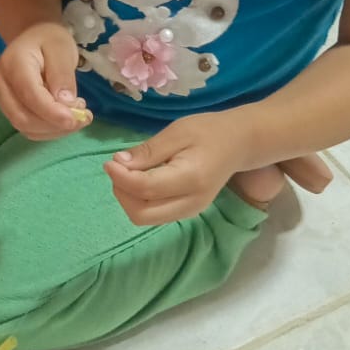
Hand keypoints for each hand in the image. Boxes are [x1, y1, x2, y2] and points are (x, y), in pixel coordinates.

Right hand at [0, 22, 91, 141]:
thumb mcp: (61, 49)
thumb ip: (62, 75)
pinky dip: (49, 130)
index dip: (52, 112)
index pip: (29, 95)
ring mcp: (2, 98)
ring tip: (77, 115)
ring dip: (54, 129)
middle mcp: (0, 83)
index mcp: (12, 63)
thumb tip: (65, 104)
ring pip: (25, 127)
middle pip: (23, 117)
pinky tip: (64, 118)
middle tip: (83, 117)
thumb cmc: (49, 40)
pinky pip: (28, 129)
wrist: (35, 39)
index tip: (76, 119)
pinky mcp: (9, 109)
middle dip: (55, 124)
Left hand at [104, 111, 253, 225]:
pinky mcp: (186, 212)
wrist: (239, 144)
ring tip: (128, 171)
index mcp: (191, 179)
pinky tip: (140, 179)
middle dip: (121, 193)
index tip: (109, 161)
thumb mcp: (177, 132)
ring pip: (145, 218)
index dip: (120, 178)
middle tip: (117, 167)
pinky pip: (153, 214)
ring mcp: (190, 211)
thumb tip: (118, 164)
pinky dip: (139, 200)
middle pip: (141, 214)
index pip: (145, 189)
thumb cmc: (209, 131)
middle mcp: (191, 203)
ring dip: (128, 198)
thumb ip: (148, 151)